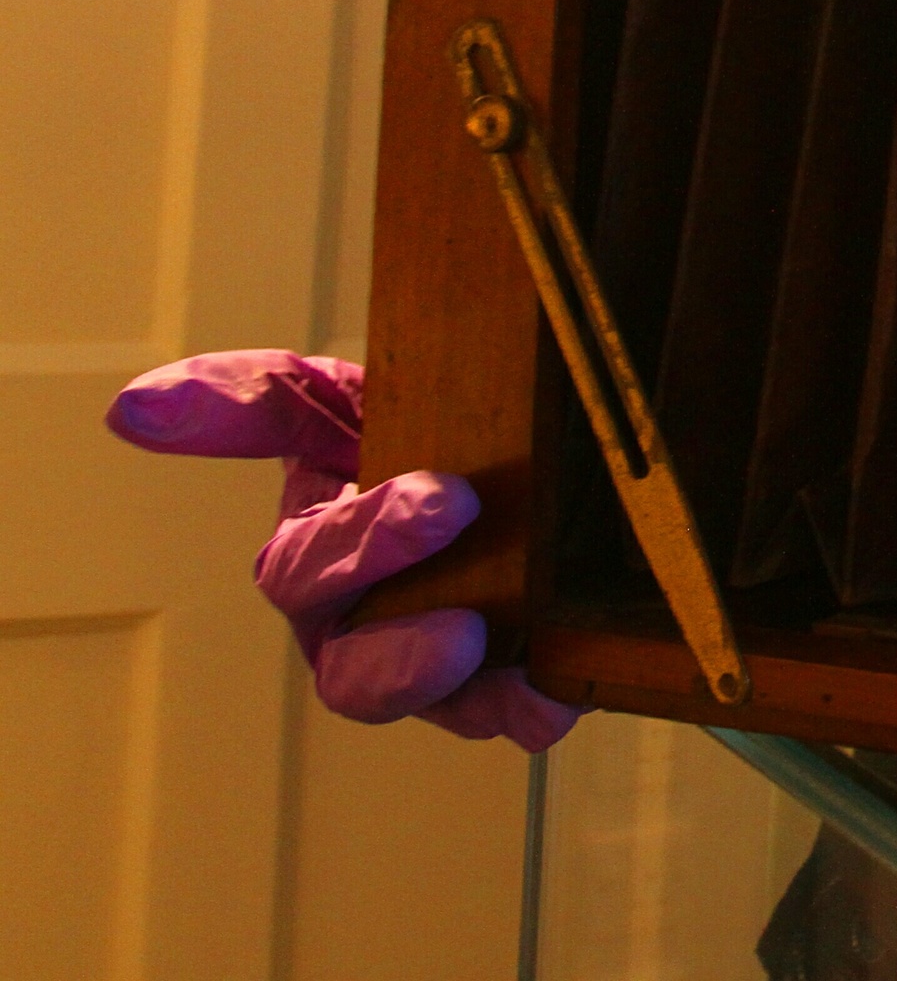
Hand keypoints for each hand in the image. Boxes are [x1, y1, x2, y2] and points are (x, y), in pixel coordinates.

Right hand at [106, 350, 579, 749]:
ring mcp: (423, 667)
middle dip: (406, 620)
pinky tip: (550, 695)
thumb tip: (131, 408)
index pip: (306, 566)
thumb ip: (248, 400)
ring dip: (449, 684)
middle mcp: (353, 629)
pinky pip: (502, 712)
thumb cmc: (398, 435)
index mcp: (308, 561)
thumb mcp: (330, 404)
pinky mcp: (492, 687)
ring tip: (488, 647)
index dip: (366, 539)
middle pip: (356, 657)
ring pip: (419, 703)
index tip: (444, 496)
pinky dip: (524, 706)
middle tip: (480, 553)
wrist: (505, 463)